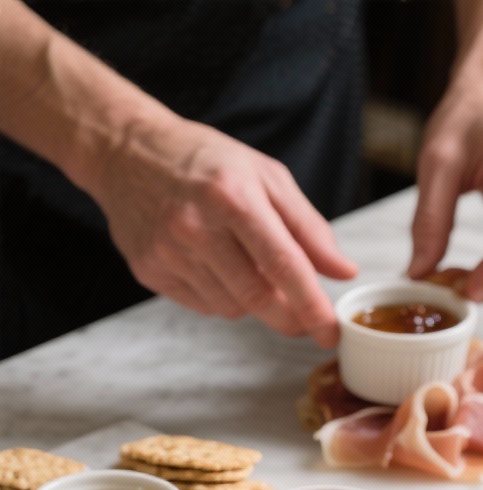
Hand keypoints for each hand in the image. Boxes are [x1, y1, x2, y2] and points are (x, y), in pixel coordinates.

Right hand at [89, 115, 357, 344]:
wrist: (126, 151)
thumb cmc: (205, 161)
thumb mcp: (265, 176)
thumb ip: (308, 227)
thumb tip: (343, 272)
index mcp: (232, 196)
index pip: (282, 264)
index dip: (311, 305)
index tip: (330, 332)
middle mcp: (196, 226)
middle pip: (257, 297)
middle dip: (289, 318)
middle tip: (306, 323)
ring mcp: (169, 252)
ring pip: (232, 307)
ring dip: (252, 301)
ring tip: (245, 265)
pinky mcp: (150, 270)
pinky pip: (204, 306)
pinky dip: (222, 296)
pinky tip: (214, 266)